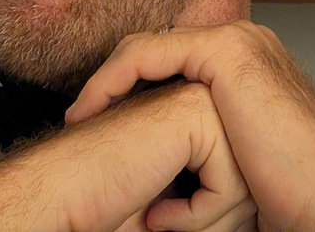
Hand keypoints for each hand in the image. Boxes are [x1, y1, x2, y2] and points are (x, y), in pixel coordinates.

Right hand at [0, 80, 255, 230]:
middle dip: (208, 212)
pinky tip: (157, 214)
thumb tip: (252, 210)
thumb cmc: (108, 202)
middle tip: (156, 217)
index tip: (156, 216)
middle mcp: (199, 97)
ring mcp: (197, 96)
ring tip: (157, 216)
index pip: (236, 177)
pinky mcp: (194, 110)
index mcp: (192, 113)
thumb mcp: (173, 194)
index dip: (204, 212)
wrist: (61, 195)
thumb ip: (203, 173)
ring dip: (201, 218)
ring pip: (243, 182)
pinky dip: (197, 215)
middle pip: (244, 177)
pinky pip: (227, 183)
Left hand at [67, 22, 314, 230]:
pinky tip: (94, 106)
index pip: (173, 59)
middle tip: (83, 114)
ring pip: (147, 50)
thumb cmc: (288, 187)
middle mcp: (240, 41)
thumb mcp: (235, 151)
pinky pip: (148, 57)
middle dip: (115, 81)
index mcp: (244, 62)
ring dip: (108, 81)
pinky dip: (115, 79)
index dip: (131, 84)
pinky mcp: (225, 52)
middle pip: (157, 50)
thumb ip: (204, 133)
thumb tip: (166, 158)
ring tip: (82, 114)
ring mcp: (234, 41)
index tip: (99, 117)